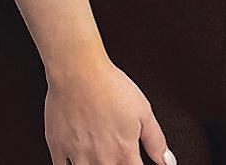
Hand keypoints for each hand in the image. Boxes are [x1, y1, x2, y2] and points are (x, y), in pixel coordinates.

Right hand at [45, 56, 175, 164]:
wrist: (78, 69)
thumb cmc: (108, 85)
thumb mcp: (143, 110)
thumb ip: (156, 140)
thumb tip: (167, 161)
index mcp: (123, 153)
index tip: (132, 161)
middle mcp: (101, 159)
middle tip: (113, 155)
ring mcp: (78, 156)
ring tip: (96, 157)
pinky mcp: (58, 147)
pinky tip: (76, 161)